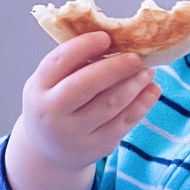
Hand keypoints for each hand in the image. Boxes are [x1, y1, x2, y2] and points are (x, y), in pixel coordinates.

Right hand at [2, 31, 156, 189]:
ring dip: (134, 84)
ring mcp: (75, 133)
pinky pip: (125, 122)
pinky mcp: (98, 146)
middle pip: (86, 84)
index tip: (106, 37)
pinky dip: (142, 104)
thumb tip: (113, 41)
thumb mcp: (49, 84)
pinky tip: (151, 90)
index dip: (84, 46)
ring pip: (111, 104)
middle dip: (115, 67)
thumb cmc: (53, 107)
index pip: (59, 62)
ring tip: (147, 71)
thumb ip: (72, 65)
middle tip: (135, 57)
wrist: (48, 153)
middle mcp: (53, 113)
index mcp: (38, 89)